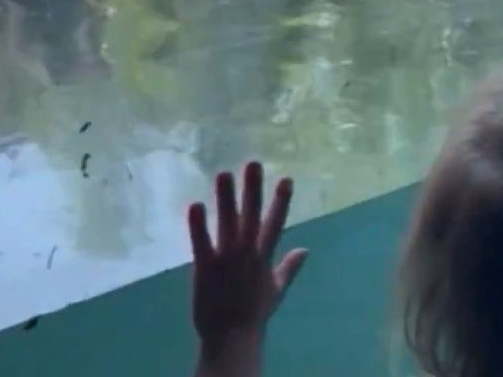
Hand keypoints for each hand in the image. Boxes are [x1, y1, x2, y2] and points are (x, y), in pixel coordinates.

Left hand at [188, 162, 307, 362]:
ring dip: (226, 199)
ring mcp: (227, 259)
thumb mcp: (276, 290)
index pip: (276, 223)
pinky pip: (202, 242)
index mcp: (264, 257)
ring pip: (228, 223)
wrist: (231, 339)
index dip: (281, 201)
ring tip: (224, 173)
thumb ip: (290, 267)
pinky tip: (195, 205)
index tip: (286, 178)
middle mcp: (248, 253)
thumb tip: (306, 250)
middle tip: (253, 163)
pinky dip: (198, 225)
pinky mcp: (205, 267)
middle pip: (252, 216)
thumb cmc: (253, 314)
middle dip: (253, 190)